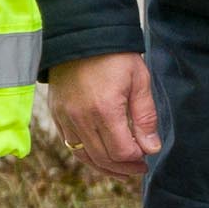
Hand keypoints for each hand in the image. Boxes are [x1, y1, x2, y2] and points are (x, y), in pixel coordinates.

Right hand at [44, 52, 160, 180]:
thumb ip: (145, 117)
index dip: (136, 159)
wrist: (81, 36)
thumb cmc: (115, 56)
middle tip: (139, 168)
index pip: (122, 150)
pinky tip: (101, 157)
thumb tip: (151, 148)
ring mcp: (65, 117)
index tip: (147, 157)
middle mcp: (81, 118)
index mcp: (105, 109)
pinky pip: (70, 145)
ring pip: (85, 155)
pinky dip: (87, 155)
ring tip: (122, 171)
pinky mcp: (57, 114)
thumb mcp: (139, 80)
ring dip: (105, 167)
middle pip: (103, 157)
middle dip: (124, 167)